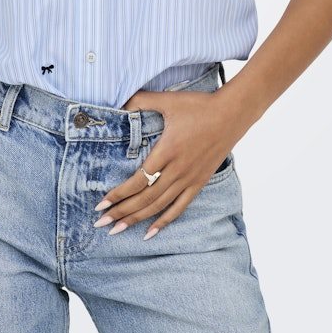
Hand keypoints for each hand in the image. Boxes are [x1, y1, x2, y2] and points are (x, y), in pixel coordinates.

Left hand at [94, 87, 235, 240]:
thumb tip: (119, 103)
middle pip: (145, 198)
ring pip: (159, 206)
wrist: (231, 114)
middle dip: (121, 212)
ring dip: (137, 219)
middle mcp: (177, 170)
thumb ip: (141, 100)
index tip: (101, 205)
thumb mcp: (168, 100)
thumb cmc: (198, 105)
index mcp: (167, 151)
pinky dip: (164, 221)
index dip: (118, 195)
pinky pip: (180, 207)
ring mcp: (189, 179)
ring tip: (118, 230)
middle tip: (101, 224)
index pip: (138, 181)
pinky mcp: (199, 182)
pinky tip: (150, 232)